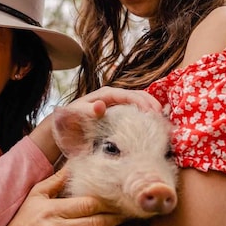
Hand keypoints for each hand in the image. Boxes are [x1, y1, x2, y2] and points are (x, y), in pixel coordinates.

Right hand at [0, 169, 134, 225]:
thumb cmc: (24, 218)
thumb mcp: (36, 194)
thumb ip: (57, 180)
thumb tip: (76, 162)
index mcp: (53, 210)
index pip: (85, 204)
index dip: (106, 201)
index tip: (123, 198)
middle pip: (91, 224)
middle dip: (114, 219)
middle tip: (136, 215)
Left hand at [30, 87, 161, 161]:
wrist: (61, 129)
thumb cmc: (67, 121)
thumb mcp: (74, 115)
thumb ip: (86, 110)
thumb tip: (101, 105)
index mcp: (104, 95)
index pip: (128, 95)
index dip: (142, 102)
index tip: (153, 113)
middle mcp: (112, 98)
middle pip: (138, 97)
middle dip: (152, 105)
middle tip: (164, 119)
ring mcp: (116, 107)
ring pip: (139, 104)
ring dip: (152, 111)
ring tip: (164, 123)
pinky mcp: (118, 117)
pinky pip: (135, 114)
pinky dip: (146, 118)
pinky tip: (155, 128)